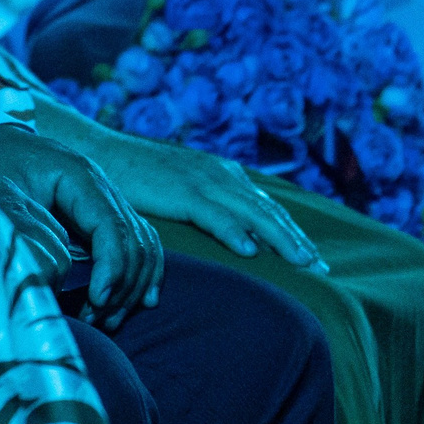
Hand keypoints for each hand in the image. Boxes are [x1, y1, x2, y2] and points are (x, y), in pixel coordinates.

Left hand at [0, 124, 161, 324]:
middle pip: (132, 241)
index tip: (97, 301)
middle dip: (120, 286)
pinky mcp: (107, 214)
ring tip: (108, 319)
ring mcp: (109, 198)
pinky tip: (142, 301)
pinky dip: (145, 272)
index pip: (111, 226)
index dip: (112, 267)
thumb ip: (22, 229)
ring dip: (131, 287)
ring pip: (142, 246)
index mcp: (78, 175)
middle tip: (96, 319)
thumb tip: (44, 275)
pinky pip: (140, 241)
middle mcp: (102, 186)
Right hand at [92, 135, 326, 272]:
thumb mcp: (180, 191)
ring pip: (252, 212)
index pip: (266, 207)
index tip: (314, 260)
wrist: (101, 154)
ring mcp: (202, 181)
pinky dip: (234, 231)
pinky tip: (250, 250)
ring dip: (280, 238)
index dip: (292, 232)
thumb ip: (206, 207)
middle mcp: (220, 174)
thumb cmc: (137, 179)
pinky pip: (214, 214)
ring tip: (302, 262)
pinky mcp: (181, 190)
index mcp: (221, 174)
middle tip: (322, 269)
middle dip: (297, 240)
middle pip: (269, 211)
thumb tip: (230, 237)